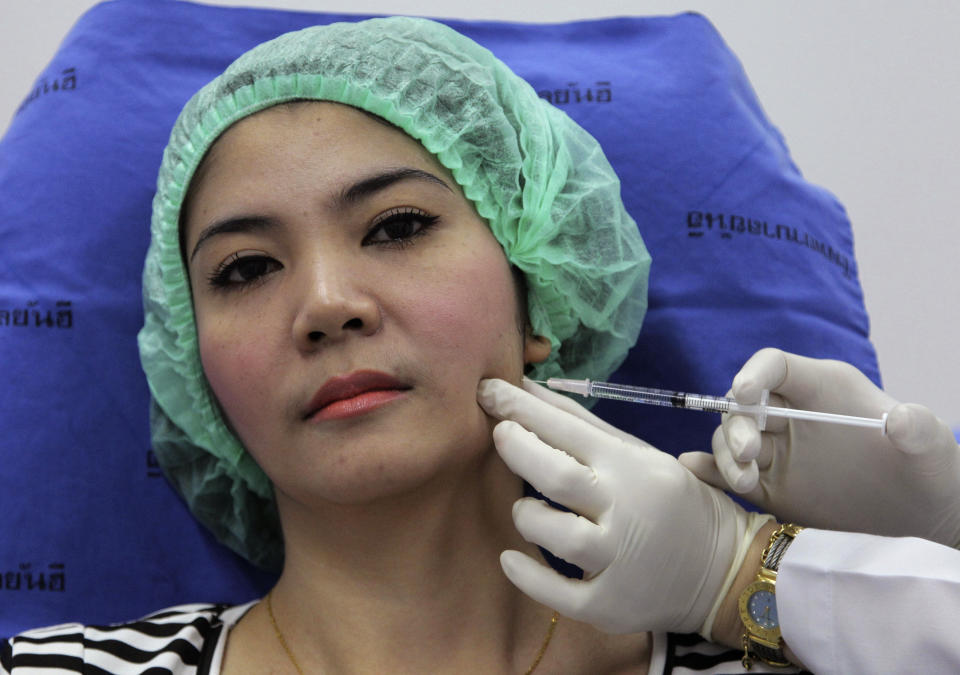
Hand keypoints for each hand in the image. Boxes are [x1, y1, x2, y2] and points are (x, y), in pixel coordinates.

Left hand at [477, 377, 766, 635]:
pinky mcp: (611, 605)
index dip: (521, 408)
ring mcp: (620, 561)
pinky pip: (558, 594)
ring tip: (524, 506)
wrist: (724, 570)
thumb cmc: (670, 501)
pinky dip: (526, 575)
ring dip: (526, 514)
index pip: (568, 430)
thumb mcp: (636, 453)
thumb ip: (578, 424)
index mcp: (632, 466)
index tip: (487, 391)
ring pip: (555, 534)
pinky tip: (510, 557)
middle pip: (558, 477)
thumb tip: (524, 388)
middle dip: (517, 448)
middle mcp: (627, 511)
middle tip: (499, 434)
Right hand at [679, 348, 959, 546]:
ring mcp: (778, 450)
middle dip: (737, 425)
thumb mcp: (929, 444)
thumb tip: (902, 420)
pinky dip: (709, 470)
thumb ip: (917, 428)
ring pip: (731, 439)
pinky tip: (695, 470)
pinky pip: (729, 473)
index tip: (743, 393)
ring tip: (747, 483)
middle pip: (743, 405)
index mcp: (821, 388)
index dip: (753, 374)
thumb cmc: (926, 465)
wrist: (920, 511)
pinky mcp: (770, 485)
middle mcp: (791, 414)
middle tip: (750, 454)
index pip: (774, 366)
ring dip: (726, 455)